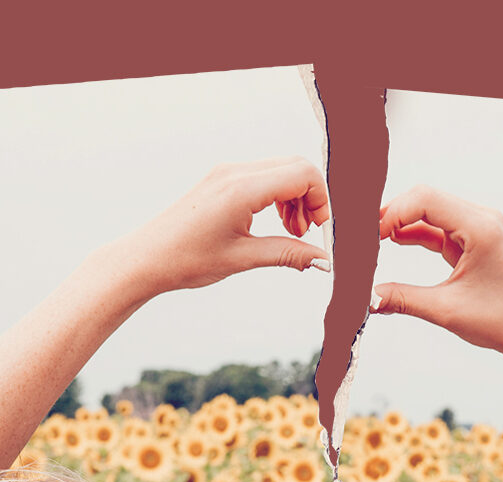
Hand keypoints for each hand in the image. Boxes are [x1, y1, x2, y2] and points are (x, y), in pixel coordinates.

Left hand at [113, 157, 330, 298]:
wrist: (147, 258)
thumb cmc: (187, 259)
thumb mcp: (244, 259)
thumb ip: (288, 254)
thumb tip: (322, 260)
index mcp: (243, 189)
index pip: (303, 174)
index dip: (321, 201)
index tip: (318, 231)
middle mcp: (236, 172)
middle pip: (296, 167)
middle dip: (311, 199)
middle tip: (306, 233)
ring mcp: (227, 173)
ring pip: (281, 171)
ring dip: (295, 199)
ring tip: (291, 233)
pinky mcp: (222, 180)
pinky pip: (263, 177)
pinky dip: (278, 197)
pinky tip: (274, 224)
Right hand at [371, 185, 502, 385]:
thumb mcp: (446, 311)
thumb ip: (402, 299)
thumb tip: (367, 297)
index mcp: (480, 227)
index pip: (425, 200)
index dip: (392, 212)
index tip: (368, 234)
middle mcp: (482, 220)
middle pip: (426, 200)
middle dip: (393, 215)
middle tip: (363, 235)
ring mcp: (479, 229)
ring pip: (430, 214)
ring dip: (401, 224)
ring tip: (372, 241)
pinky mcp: (475, 242)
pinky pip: (439, 230)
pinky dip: (416, 235)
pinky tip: (392, 242)